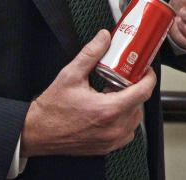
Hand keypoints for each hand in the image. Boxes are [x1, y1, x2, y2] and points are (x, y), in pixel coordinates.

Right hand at [20, 29, 154, 156]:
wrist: (37, 132)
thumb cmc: (52, 108)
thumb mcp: (71, 75)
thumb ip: (91, 53)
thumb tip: (104, 38)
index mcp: (107, 110)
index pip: (143, 92)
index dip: (148, 77)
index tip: (145, 70)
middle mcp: (113, 128)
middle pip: (139, 104)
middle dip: (133, 90)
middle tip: (120, 81)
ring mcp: (111, 141)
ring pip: (135, 119)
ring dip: (129, 106)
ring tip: (111, 97)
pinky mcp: (106, 148)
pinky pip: (127, 133)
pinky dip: (123, 121)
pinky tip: (108, 112)